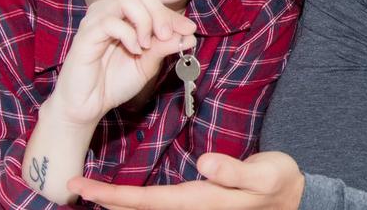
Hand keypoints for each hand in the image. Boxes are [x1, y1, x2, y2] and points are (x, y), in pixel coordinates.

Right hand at [49, 0, 195, 126]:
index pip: (150, 0)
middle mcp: (108, 11)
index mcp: (122, 15)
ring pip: (126, 0)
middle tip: (165, 36)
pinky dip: (129, 34)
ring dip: (145, 21)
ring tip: (147, 45)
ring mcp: (95, 21)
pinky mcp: (86, 34)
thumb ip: (165, 46)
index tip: (189, 30)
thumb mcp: (149, 62)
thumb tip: (190, 34)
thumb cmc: (115, 81)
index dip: (171, 14)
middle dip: (159, 13)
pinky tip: (135, 50)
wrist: (88, 106)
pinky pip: (111, 21)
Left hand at [67, 151, 304, 209]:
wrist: (293, 195)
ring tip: (91, 191)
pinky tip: (129, 196)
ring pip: (149, 209)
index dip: (115, 197)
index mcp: (203, 200)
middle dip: (106, 200)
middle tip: (73, 185)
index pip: (150, 202)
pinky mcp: (201, 202)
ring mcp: (197, 207)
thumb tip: (204, 162)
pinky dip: (138, 200)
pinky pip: (161, 204)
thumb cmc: (279, 182)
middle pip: (141, 209)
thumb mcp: (264, 174)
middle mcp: (194, 208)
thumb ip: (236, 171)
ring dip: (118, 202)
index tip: (84, 188)